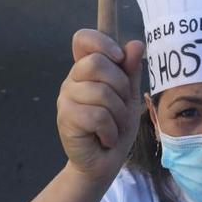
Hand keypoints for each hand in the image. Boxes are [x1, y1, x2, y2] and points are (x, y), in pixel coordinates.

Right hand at [57, 29, 143, 183]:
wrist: (104, 162)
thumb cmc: (116, 126)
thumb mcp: (129, 96)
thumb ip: (130, 71)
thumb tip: (136, 44)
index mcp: (86, 69)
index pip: (82, 38)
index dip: (102, 42)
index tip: (119, 57)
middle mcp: (72, 79)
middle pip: (96, 63)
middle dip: (120, 86)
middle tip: (121, 107)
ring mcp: (66, 98)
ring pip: (102, 92)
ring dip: (118, 114)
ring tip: (114, 127)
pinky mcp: (66, 118)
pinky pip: (98, 116)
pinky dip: (110, 130)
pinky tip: (106, 138)